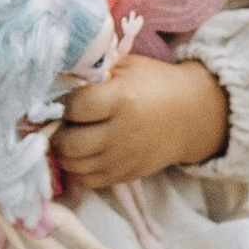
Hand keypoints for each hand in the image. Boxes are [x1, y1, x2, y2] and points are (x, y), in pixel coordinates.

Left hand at [50, 54, 227, 195]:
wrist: (190, 116)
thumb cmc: (153, 85)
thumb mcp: (127, 66)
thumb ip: (94, 72)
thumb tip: (58, 79)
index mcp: (123, 100)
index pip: (76, 107)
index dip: (66, 103)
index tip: (71, 100)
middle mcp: (122, 133)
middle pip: (69, 144)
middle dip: (58, 133)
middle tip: (62, 123)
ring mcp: (123, 159)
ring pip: (73, 166)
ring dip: (64, 152)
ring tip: (71, 137)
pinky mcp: (125, 176)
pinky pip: (87, 181)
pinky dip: (77, 169)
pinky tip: (83, 152)